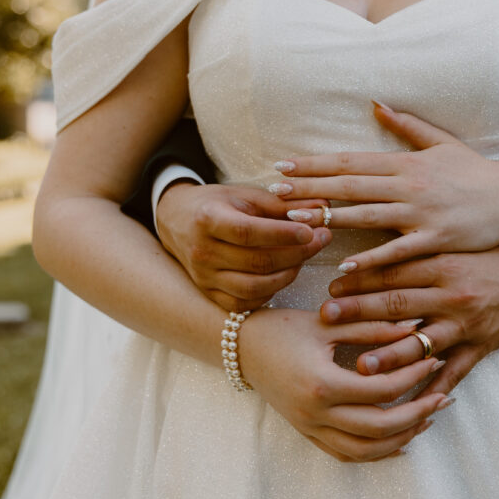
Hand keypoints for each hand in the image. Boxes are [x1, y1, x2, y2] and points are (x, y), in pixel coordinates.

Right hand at [156, 182, 331, 310]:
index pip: (248, 232)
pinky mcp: (209, 294)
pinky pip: (245, 302)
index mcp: (208, 219)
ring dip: (288, 274)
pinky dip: (270, 292)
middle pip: (256, 261)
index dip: (283, 234)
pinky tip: (283, 274)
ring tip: (304, 257)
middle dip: (297, 253)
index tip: (312, 230)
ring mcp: (204, 277)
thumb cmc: (217, 204)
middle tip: (321, 240)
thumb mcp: (244, 196)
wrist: (177, 221)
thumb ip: (282, 204)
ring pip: (254, 287)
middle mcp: (202, 252)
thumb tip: (322, 207)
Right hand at [239, 309, 450, 461]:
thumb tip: (415, 327)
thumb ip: (372, 327)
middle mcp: (315, 414)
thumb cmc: (284, 328)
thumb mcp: (329, 322)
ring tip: (427, 419)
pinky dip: (376, 452)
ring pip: (366, 450)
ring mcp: (310, 428)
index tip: (433, 359)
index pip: (381, 389)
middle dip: (417, 413)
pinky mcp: (307, 434)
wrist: (242, 348)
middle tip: (443, 397)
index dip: (413, 376)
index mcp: (322, 384)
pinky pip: (347, 454)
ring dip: (401, 437)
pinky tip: (399, 439)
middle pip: (380, 428)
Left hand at [269, 101, 498, 271]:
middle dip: (310, 187)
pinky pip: (397, 250)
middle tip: (274, 192)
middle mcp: (408, 185)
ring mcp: (420, 213)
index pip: (351, 161)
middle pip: (350, 185)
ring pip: (366, 214)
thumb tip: (375, 103)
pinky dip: (371, 256)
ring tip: (295, 220)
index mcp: (405, 163)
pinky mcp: (434, 239)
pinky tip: (345, 262)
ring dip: (328, 216)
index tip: (284, 167)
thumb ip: (406, 125)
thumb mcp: (441, 142)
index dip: (315, 164)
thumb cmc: (474, 172)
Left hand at [319, 243, 498, 396]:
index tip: (332, 287)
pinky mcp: (480, 346)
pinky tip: (409, 400)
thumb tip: (369, 257)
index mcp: (442, 265)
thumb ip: (415, 254)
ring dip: (391, 355)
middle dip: (360, 312)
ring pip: (423, 343)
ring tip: (361, 366)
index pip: (393, 273)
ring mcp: (466, 324)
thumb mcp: (451, 247)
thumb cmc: (487, 257)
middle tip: (328, 319)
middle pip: (399, 304)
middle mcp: (451, 294)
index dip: (361, 279)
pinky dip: (433, 386)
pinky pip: (454, 370)